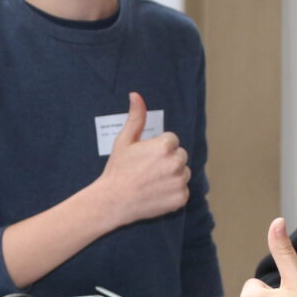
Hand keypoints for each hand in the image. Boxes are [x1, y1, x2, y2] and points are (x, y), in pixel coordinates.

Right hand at [92, 92, 189, 228]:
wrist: (113, 201)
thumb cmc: (118, 169)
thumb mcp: (124, 140)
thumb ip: (136, 117)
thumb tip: (135, 95)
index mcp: (165, 146)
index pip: (172, 141)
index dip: (158, 148)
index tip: (146, 158)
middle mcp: (176, 162)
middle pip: (180, 156)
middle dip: (168, 161)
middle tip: (148, 170)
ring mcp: (180, 181)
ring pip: (184, 173)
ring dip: (173, 176)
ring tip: (152, 182)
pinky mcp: (180, 198)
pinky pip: (183, 191)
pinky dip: (173, 193)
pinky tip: (156, 193)